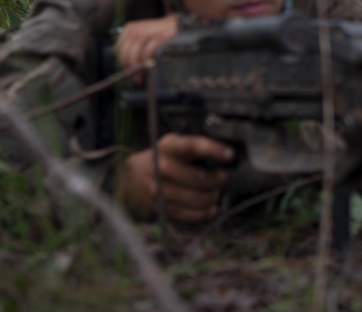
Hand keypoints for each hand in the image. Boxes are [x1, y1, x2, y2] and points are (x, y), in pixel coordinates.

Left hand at [115, 14, 177, 83]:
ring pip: (135, 54)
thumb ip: (132, 49)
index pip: (119, 50)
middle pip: (126, 53)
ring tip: (145, 74)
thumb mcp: (142, 38)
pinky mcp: (160, 36)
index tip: (130, 72)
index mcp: (129, 29)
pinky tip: (152, 66)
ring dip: (139, 67)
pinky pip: (148, 52)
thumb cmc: (158, 35)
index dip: (124, 64)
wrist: (176, 25)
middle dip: (130, 68)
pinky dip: (149, 61)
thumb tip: (128, 69)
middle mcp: (136, 30)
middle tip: (137, 78)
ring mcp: (147, 32)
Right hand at [116, 133, 234, 223]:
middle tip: (223, 177)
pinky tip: (211, 206)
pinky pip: (193, 216)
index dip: (213, 150)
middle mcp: (161, 169)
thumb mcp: (176, 144)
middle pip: (201, 179)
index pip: (192, 147)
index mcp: (169, 147)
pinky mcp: (161, 211)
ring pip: (200, 199)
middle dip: (220, 179)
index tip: (231, 155)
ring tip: (215, 191)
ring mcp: (159, 192)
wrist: (130, 177)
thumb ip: (199, 147)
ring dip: (214, 196)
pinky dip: (207, 212)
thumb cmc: (165, 158)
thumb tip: (230, 155)